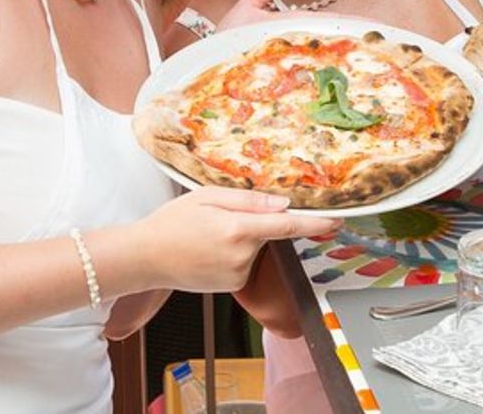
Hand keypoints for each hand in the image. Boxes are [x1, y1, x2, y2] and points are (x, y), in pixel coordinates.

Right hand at [137, 186, 339, 292]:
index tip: (337, 221)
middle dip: (253, 222)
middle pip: (267, 232)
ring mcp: (237, 275)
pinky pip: (246, 263)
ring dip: (242, 238)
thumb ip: (249, 199)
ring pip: (256, 248)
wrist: (145, 257)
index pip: (288, 226)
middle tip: (217, 218)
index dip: (316, 224)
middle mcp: (241, 256)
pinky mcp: (233, 286)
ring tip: (207, 236)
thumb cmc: (172, 222)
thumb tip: (283, 204)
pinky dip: (235, 254)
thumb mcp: (207, 196)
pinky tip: (208, 251)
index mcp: (237, 229)